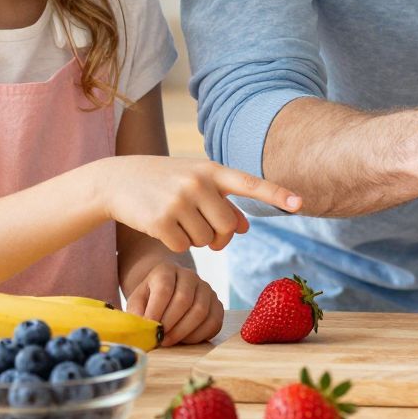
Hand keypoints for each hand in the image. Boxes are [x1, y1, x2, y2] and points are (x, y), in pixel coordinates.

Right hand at [92, 156, 295, 252]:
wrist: (116, 180)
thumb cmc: (165, 181)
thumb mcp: (196, 183)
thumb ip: (223, 202)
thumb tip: (245, 229)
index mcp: (212, 170)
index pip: (251, 183)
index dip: (277, 194)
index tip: (300, 204)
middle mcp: (198, 183)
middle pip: (228, 228)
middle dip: (219, 235)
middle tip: (201, 226)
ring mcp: (179, 201)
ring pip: (207, 241)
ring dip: (195, 239)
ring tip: (176, 218)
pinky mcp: (161, 220)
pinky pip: (184, 248)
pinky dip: (175, 243)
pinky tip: (161, 225)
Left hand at [124, 260, 225, 346]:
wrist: (167, 294)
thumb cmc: (150, 300)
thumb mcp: (137, 302)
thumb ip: (136, 314)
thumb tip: (141, 330)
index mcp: (166, 270)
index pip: (164, 288)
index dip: (156, 311)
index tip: (150, 329)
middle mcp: (189, 276)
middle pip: (184, 299)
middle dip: (170, 323)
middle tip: (160, 338)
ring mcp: (206, 289)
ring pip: (200, 311)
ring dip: (183, 331)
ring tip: (169, 341)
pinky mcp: (217, 304)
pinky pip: (214, 321)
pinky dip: (199, 335)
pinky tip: (184, 340)